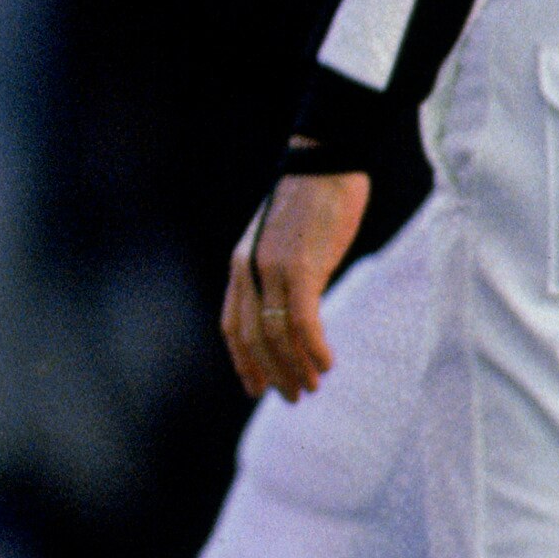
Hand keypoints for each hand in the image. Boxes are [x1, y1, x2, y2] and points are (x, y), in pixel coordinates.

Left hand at [221, 171, 370, 401]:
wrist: (326, 160)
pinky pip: (301, 320)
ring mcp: (272, 268)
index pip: (232, 325)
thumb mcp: (285, 241)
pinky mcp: (301, 266)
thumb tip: (294, 306)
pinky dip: (313, 348)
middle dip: (272, 373)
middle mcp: (249, 269)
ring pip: (276, 335)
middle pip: (252, 337)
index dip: (243, 360)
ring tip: (312, 386)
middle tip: (293, 396)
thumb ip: (280, 273)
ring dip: (295, 367)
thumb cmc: (312, 200)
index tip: (257, 387)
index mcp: (241, 264)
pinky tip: (326, 364)